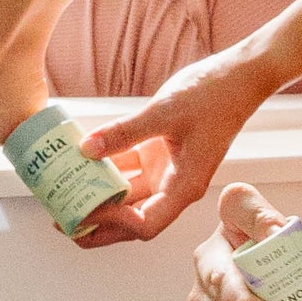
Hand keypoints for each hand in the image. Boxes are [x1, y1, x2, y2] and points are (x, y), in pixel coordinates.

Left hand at [75, 45, 278, 242]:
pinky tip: (82, 163)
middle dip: (99, 224)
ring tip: (66, 195)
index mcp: (184, 187)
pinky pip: (129, 170)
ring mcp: (167, 171)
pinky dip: (107, 170)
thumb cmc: (215, 95)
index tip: (85, 211)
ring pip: (128, 196)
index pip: (145, 224)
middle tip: (63, 222)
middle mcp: (175, 186)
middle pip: (133, 219)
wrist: (237, 76)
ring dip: (99, 197)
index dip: (113, 223)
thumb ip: (124, 132)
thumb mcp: (164, 112)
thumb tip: (86, 149)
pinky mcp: (161, 154)